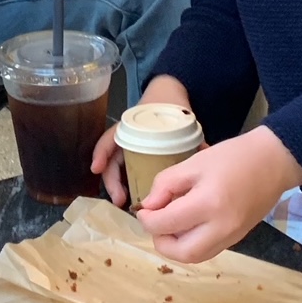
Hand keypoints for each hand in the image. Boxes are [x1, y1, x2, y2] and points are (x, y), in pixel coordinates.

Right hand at [91, 77, 195, 207]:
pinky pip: (125, 173)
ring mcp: (128, 149)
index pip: (110, 138)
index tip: (97, 169)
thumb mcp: (176, 119)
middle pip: (111, 159)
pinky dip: (123, 185)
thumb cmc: (168, 110)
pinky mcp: (134, 159)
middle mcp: (126, 139)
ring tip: (123, 202)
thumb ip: (189, 134)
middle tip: (119, 199)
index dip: (102, 153)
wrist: (167, 99)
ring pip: (116, 169)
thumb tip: (204, 150)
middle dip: (112, 180)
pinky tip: (126, 199)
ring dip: (116, 186)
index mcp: (132, 127)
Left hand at [136, 126, 301, 262]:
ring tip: (169, 224)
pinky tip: (187, 225)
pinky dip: (192, 244)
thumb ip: (166, 184)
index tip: (142, 209)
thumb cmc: (232, 157)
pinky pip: (209, 251)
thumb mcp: (193, 163)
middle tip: (155, 222)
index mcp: (207, 204)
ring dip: (176, 247)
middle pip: (182, 253)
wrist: (272, 162)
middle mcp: (221, 228)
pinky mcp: (237, 239)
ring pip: (196, 257)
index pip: (166, 224)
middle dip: (161, 242)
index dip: (147, 220)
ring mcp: (232, 237)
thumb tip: (149, 206)